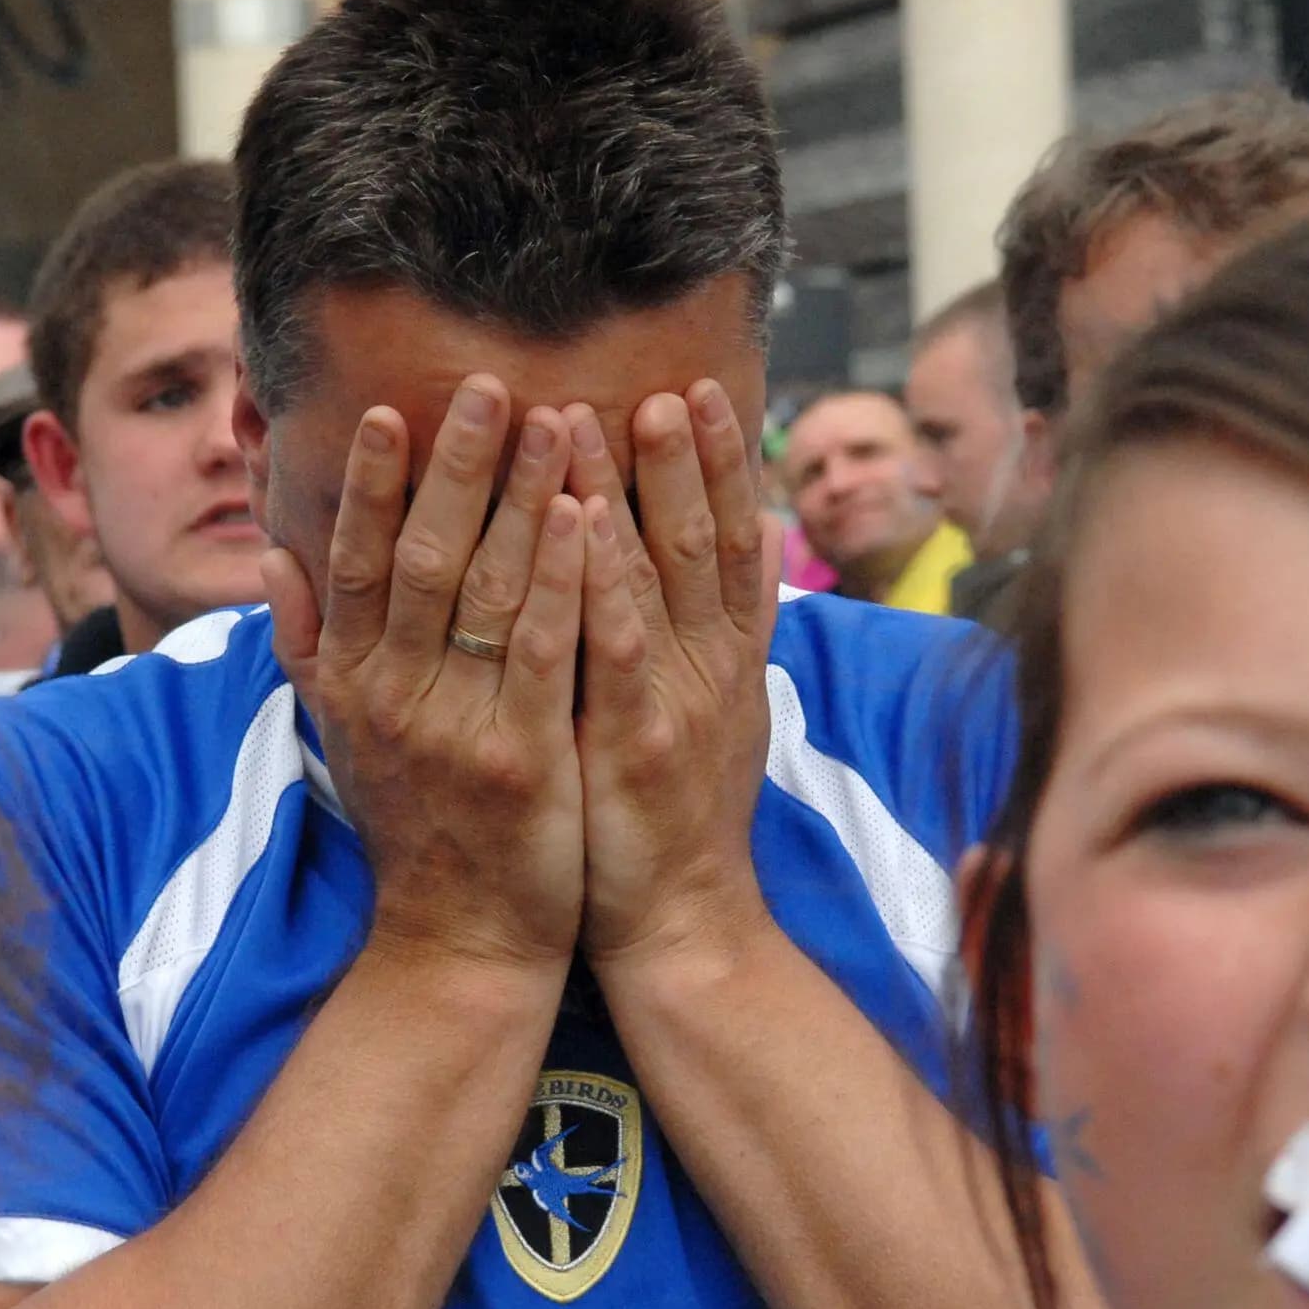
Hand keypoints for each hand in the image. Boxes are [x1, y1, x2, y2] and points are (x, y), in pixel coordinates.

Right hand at [260, 379, 588, 971]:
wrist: (460, 943)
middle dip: (457, 466)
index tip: (387, 409)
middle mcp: (395, 695)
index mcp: (352, 681)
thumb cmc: (413, 826)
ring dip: (522, 499)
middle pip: (420, 557)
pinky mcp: (524, 759)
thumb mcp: (342, 735)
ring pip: (487, 592)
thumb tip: (272, 557)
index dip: (366, 483)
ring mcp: (458, 727)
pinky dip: (563, 581)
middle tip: (491, 383)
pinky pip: (544, 653)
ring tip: (557, 419)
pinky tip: (586, 517)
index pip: (352, 561)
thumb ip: (307, 644)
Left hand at [563, 380, 780, 967]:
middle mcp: (711, 667)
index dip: (721, 465)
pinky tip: (578, 526)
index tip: (702, 391)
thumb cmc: (670, 822)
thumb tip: (725, 549)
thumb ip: (706, 634)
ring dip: (629, 492)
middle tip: (662, 381)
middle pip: (702, 540)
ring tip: (601, 416)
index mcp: (725, 659)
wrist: (682, 927)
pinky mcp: (632, 741)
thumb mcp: (704, 717)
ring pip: (656, 577)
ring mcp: (675, 700)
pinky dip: (598, 580)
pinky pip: (611, 646)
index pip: (731, 541)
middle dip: (683, 457)